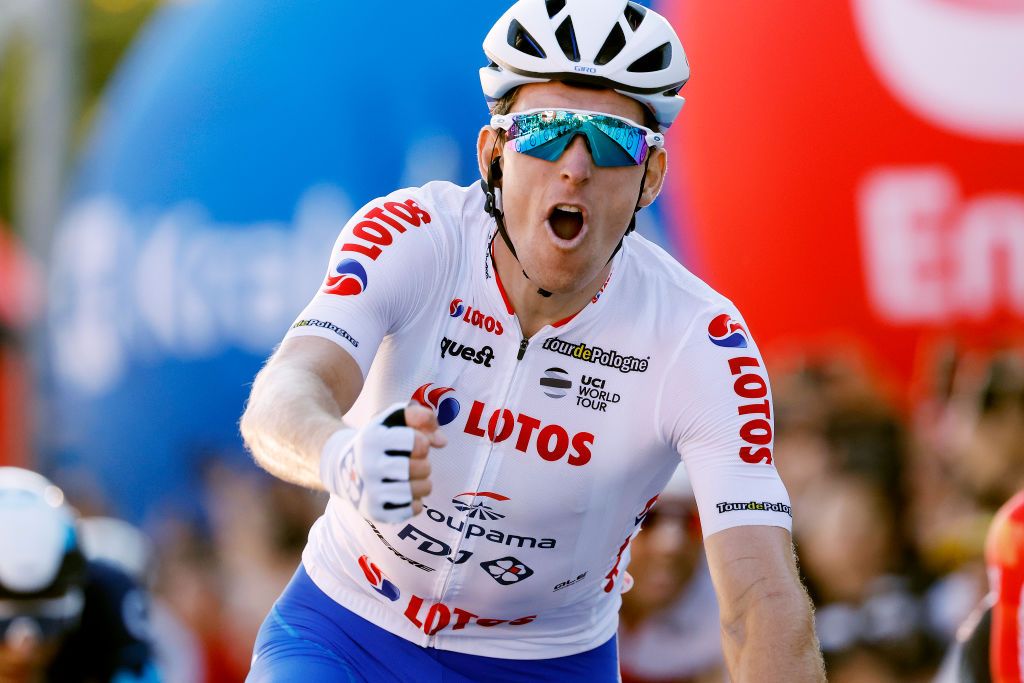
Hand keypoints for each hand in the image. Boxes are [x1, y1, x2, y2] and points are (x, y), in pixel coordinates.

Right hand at [321, 401, 445, 522]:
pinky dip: (415, 502)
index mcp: (373, 439)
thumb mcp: (393, 419)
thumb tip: (442, 442)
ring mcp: (371, 492)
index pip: (418, 442)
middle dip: (424, 464)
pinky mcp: (375, 512)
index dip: (423, 442)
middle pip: (423, 468)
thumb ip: (420, 417)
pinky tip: (404, 494)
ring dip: (423, 484)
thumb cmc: (378, 441)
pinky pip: (412, 510)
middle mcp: (369, 466)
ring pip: (421, 490)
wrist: (344, 469)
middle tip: (412, 463)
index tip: (414, 444)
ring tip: (412, 478)